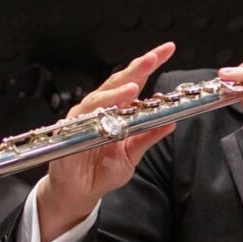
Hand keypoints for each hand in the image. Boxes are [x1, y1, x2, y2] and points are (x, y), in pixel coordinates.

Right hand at [37, 42, 176, 241]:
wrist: (79, 192)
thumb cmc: (102, 170)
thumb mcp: (133, 154)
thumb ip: (148, 137)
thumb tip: (171, 123)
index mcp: (119, 109)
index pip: (136, 80)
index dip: (150, 64)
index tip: (167, 49)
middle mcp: (102, 109)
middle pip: (119, 81)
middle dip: (136, 67)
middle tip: (154, 57)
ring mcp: (84, 117)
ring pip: (100, 97)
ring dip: (116, 92)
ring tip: (133, 87)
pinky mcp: (70, 131)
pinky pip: (83, 119)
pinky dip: (95, 114)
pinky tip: (108, 111)